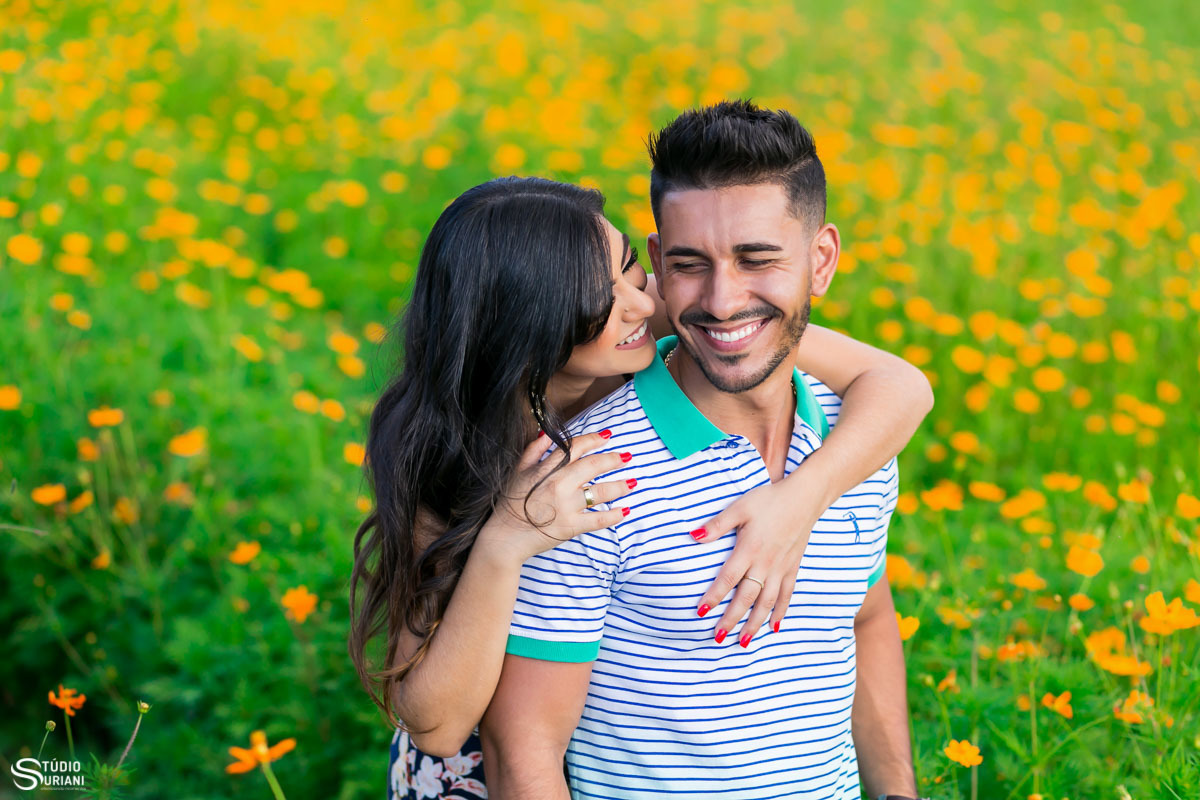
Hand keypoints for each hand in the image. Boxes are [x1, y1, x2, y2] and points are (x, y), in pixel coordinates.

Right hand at [478, 430, 633, 564]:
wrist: (504, 537)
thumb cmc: (510, 503)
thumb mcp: (518, 471)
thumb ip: (534, 451)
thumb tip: (548, 433)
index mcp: (547, 469)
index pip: (575, 448)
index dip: (593, 439)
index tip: (607, 436)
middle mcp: (559, 485)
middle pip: (593, 466)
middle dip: (613, 460)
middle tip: (627, 456)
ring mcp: (566, 507)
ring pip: (600, 493)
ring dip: (619, 486)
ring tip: (632, 483)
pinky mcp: (571, 527)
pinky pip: (598, 520)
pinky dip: (614, 516)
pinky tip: (625, 511)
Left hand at [690, 480, 819, 645]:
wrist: (805, 497)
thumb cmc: (769, 499)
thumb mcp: (740, 507)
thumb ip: (717, 525)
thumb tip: (693, 536)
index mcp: (749, 549)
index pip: (727, 579)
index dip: (714, 597)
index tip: (701, 612)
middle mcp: (765, 564)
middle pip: (746, 598)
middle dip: (731, 619)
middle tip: (718, 637)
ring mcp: (781, 568)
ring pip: (767, 603)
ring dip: (755, 623)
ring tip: (743, 641)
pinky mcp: (793, 568)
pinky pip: (787, 595)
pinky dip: (780, 612)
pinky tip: (774, 626)